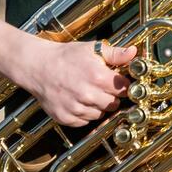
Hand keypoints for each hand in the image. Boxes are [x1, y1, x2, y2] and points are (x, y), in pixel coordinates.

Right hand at [17, 37, 135, 126]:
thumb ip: (115, 54)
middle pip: (114, 104)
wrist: (37, 66)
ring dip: (98, 106)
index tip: (117, 82)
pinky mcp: (64, 117)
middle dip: (111, 96)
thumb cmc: (65, 56)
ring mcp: (75, 108)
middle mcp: (87, 95)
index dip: (122, 85)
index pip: (124, 89)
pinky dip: (83, 114)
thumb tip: (134, 53)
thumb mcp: (92, 49)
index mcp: (98, 77)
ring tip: (88, 93)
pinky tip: (78, 101)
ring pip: (100, 114)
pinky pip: (84, 122)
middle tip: (101, 87)